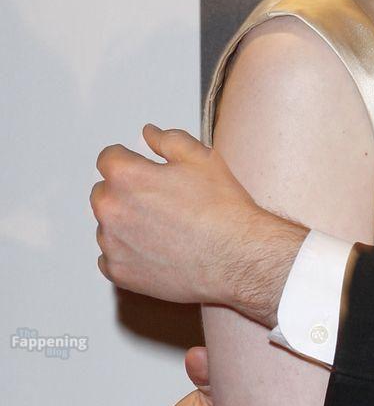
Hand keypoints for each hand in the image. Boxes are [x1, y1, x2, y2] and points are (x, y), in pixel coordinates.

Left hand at [92, 125, 306, 323]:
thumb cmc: (223, 211)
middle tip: (162, 204)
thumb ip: (168, 139)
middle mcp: (110, 209)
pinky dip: (128, 255)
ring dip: (126, 225)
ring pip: (108, 227)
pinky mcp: (119, 272)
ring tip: (165, 231)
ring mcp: (112, 244)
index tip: (147, 172)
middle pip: (104, 193)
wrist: (238, 259)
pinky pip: (110, 258)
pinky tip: (157, 252)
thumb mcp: (201, 158)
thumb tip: (149, 133)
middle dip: (125, 194)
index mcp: (124, 175)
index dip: (131, 161)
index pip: (108, 158)